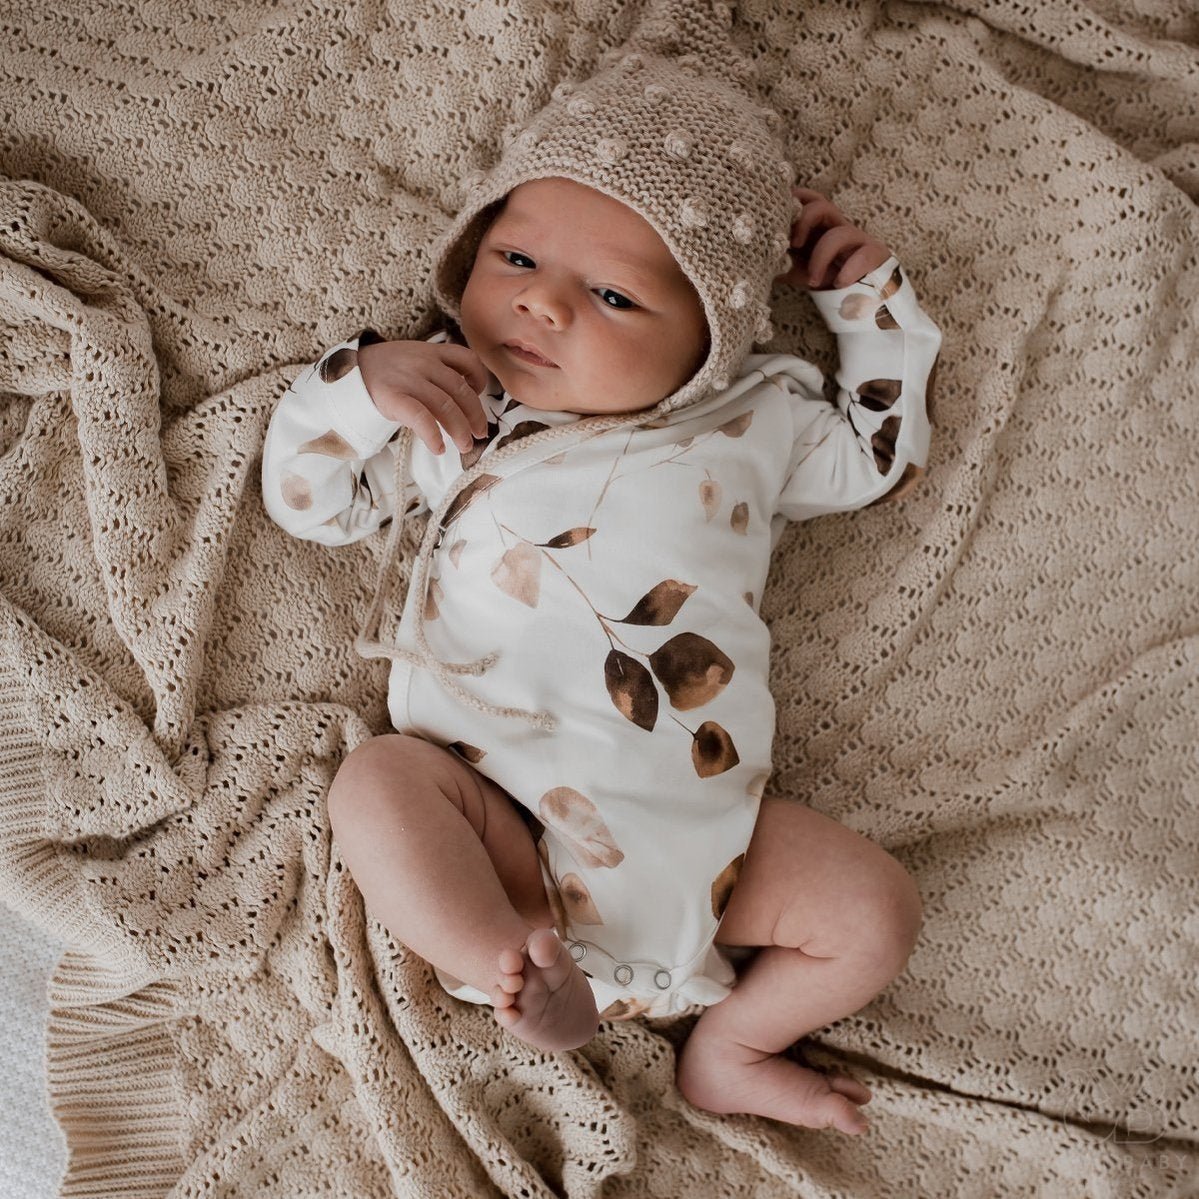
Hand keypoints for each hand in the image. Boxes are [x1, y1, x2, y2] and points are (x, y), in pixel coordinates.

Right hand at [357, 339, 490, 454]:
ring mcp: (408, 379)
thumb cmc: (384, 373)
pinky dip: (433, 435)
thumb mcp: (412, 359)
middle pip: (460, 389)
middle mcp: (423, 363)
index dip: (480, 378)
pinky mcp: (393, 397)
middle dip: (475, 415)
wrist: (345, 374)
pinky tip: (438, 448)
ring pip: (445, 405)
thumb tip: (464, 398)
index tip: (479, 394)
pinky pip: (421, 417)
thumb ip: (437, 370)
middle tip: (480, 434)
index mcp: (430, 352)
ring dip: (460, 429)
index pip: (466, 358)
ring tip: (464, 445)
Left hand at [775, 187, 891, 290]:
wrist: (859, 300)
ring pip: (840, 234)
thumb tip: (751, 259)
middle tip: (793, 244)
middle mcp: (837, 227)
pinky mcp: (875, 255)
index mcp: (818, 226)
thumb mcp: (796, 270)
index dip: (793, 201)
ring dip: (822, 257)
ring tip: (813, 280)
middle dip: (804, 220)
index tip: (774, 215)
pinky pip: (865, 255)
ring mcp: (857, 240)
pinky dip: (849, 270)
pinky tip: (838, 283)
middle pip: (822, 205)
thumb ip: (777, 261)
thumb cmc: (825, 278)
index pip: (807, 200)